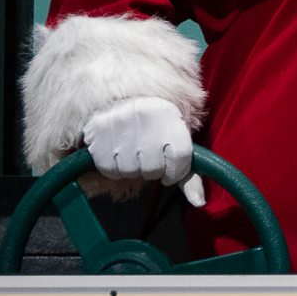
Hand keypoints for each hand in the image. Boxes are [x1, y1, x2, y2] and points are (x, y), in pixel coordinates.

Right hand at [82, 98, 206, 206]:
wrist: (121, 93)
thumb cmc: (155, 125)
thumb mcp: (176, 139)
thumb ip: (188, 173)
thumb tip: (199, 202)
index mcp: (170, 115)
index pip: (180, 158)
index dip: (175, 172)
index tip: (169, 171)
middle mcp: (145, 115)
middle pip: (153, 169)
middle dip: (151, 169)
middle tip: (147, 155)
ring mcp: (119, 121)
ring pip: (129, 171)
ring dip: (131, 169)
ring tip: (131, 152)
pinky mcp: (98, 129)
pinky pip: (108, 168)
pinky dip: (113, 169)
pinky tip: (116, 153)